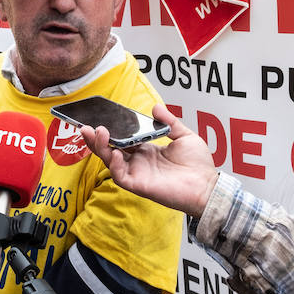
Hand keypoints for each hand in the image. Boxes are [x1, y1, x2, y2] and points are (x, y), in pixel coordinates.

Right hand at [80, 104, 217, 216]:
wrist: (208, 185)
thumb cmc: (199, 166)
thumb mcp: (184, 136)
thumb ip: (168, 122)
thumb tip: (156, 107)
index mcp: (147, 151)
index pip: (123, 139)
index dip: (112, 130)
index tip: (103, 117)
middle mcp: (139, 162)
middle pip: (111, 150)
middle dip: (96, 139)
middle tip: (86, 126)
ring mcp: (138, 174)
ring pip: (111, 162)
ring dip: (101, 148)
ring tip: (98, 132)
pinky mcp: (140, 185)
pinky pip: (121, 176)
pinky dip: (114, 165)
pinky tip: (116, 152)